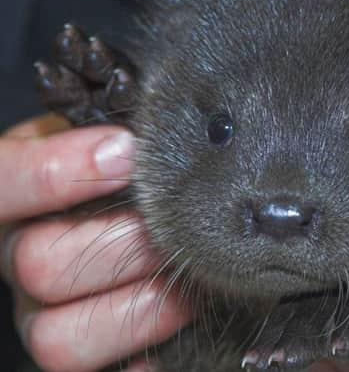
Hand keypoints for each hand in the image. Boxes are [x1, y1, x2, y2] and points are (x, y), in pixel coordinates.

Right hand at [0, 115, 189, 371]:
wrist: (118, 214)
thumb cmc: (116, 170)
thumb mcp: (104, 140)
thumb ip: (110, 139)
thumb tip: (143, 142)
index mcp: (12, 200)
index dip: (55, 173)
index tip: (126, 154)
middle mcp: (16, 261)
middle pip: (39, 267)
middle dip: (124, 244)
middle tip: (178, 224)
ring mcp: (41, 315)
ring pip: (60, 337)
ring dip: (141, 308)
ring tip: (190, 280)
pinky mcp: (78, 352)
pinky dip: (140, 361)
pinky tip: (177, 337)